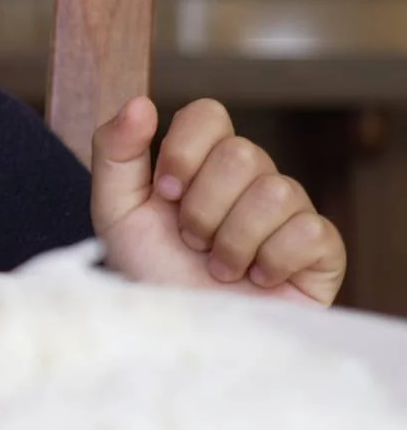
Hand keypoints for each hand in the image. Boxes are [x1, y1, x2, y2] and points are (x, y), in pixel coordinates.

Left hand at [92, 97, 345, 304]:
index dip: (184, 152)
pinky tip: (255, 280)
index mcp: (203, 160)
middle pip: (242, 153)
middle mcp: (250, 177)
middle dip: (203, 208)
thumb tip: (140, 102)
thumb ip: (115, 151)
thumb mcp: (115, 210)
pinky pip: (309, 231)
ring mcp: (288, 210)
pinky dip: (271, 261)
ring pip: (276, 191)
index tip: (165, 195)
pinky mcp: (320, 248)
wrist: (179, 333)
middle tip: (191, 241)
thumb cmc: (150, 270)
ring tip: (218, 267)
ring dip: (232, 241)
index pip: (208, 114)